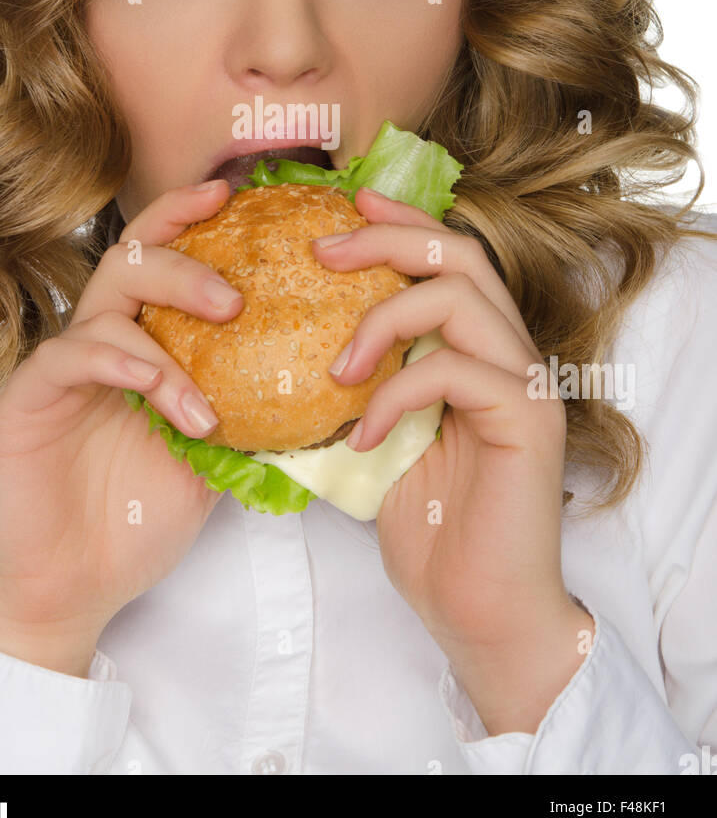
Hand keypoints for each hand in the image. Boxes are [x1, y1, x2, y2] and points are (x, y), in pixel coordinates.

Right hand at [0, 180, 243, 672]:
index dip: (192, 216)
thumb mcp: (213, 461)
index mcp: (142, 344)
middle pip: (134, 259)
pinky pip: (71, 354)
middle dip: (189, 259)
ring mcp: (62, 366)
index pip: (164, 260)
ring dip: (169, 327)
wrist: (71, 587)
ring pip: (107, 299)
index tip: (237, 194)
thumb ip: (250, 415)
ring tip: (212, 381)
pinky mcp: (26, 398)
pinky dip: (123, 362)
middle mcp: (101, 341)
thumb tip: (327, 388)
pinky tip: (156, 390)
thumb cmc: (137, 519)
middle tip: (237, 297)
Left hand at [312, 186, 577, 660]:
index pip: (449, 261)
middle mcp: (512, 356)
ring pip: (461, 298)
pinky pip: (454, 371)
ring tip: (336, 368)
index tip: (345, 205)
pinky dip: (395, 394)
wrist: (481, 612)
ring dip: (385, 317)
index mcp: (481, 353)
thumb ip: (362, 389)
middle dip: (387, 239)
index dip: (400, 223)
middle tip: (323, 248)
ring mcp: (527, 384)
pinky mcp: (529, 419)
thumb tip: (288, 352)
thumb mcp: (378, 444)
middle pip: (460, 256)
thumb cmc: (431, 533)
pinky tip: (359, 436)